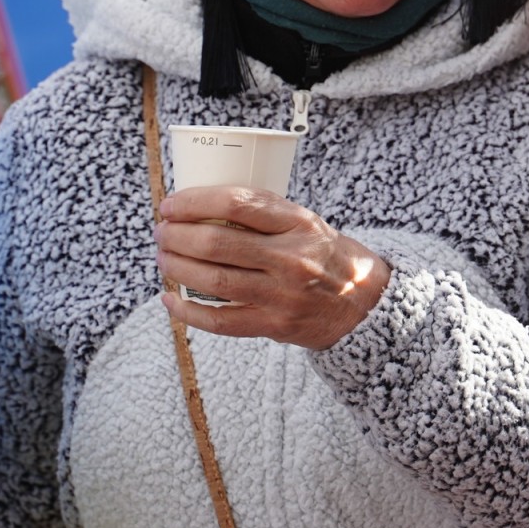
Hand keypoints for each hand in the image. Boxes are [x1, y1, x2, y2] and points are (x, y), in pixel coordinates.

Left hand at [156, 186, 390, 349]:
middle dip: (176, 235)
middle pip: (217, 243)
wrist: (366, 305)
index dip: (195, 202)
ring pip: (213, 280)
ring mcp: (282, 294)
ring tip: (163, 258)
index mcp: (300, 224)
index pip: (238, 204)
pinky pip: (220, 320)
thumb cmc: (329, 258)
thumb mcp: (309, 225)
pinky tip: (171, 300)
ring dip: (177, 267)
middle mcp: (292, 258)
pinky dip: (188, 311)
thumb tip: (205, 207)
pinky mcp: (274, 325)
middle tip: (162, 231)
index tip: (172, 204)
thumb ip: (268, 217)